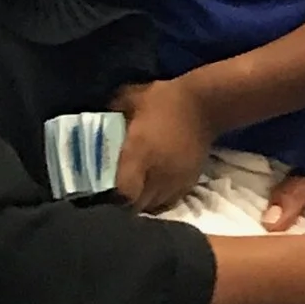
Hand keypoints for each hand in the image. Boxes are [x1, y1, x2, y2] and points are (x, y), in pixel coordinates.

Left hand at [114, 77, 216, 214]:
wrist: (205, 104)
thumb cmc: (166, 100)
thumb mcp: (132, 97)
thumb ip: (113, 110)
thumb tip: (98, 118)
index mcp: (140, 154)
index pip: (125, 192)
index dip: (113, 197)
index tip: (104, 191)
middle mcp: (157, 173)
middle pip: (138, 206)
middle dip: (126, 204)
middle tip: (118, 192)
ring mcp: (175, 181)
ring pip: (154, 206)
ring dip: (142, 202)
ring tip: (136, 192)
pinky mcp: (189, 182)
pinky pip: (170, 202)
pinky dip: (159, 200)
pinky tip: (154, 190)